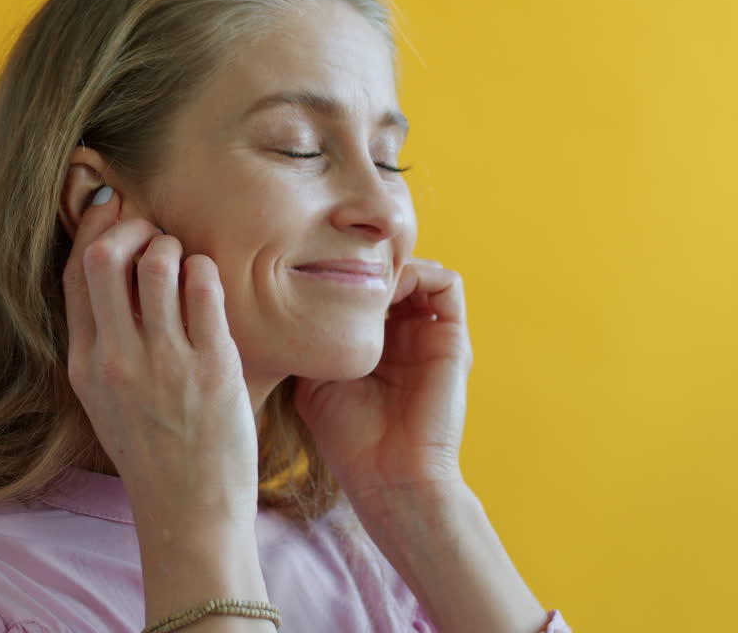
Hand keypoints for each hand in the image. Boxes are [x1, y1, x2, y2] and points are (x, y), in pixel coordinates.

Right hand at [62, 188, 258, 524]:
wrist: (188, 511)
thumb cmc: (152, 450)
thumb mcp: (104, 398)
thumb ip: (102, 340)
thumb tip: (112, 268)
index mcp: (84, 364)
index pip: (76, 273)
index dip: (94, 229)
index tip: (114, 210)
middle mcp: (117, 359)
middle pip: (106, 257)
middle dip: (132, 227)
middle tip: (154, 234)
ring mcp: (164, 363)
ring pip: (159, 262)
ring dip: (173, 247)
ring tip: (184, 262)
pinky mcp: (211, 368)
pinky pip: (204, 288)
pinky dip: (205, 271)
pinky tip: (207, 284)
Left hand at [292, 258, 472, 505]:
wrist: (390, 477)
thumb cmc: (348, 438)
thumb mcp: (314, 379)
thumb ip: (311, 339)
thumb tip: (284, 299)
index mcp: (372, 343)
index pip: (361, 287)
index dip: (340, 270)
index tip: (311, 266)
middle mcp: (403, 333)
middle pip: (390, 272)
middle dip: (364, 260)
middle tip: (336, 260)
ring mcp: (429, 333)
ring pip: (418, 270)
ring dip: (391, 264)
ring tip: (361, 276)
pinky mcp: (453, 338)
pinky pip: (447, 283)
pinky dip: (419, 272)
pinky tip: (386, 289)